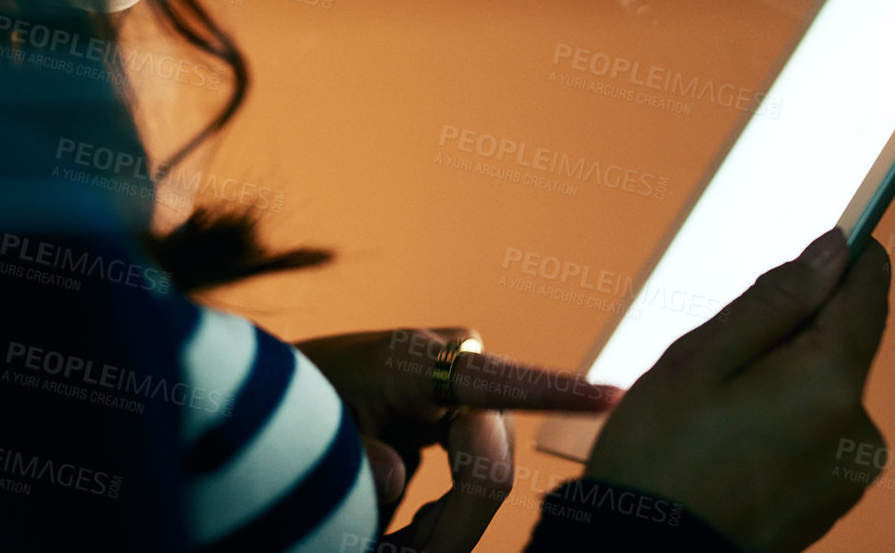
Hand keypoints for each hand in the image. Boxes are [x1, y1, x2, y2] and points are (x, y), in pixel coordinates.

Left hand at [295, 327, 621, 552]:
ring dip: (448, 524)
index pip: (495, 382)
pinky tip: (408, 529)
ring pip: (489, 476)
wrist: (284, 396)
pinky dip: (447, 513)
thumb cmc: (299, 417)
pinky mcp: (467, 407)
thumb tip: (398, 475)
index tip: (611, 397)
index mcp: (414, 360)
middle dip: (451, 527)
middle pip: (489, 463)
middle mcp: (455, 362)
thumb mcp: (319, 445)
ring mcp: (467, 383)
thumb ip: (361, 466)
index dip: (556, 394)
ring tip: (394, 542)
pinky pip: (479, 472)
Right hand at [584, 228, 891, 552]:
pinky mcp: (833, 502)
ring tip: (717, 412)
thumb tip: (834, 250)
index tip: (833, 236)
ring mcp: (850, 473)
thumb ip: (777, 300)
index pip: (868, 295)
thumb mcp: (703, 359)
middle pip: (843, 345)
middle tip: (723, 357)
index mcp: (832, 384)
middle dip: (794, 333)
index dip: (852, 258)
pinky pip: (819, 435)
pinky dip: (786, 424)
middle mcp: (860, 430)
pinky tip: (731, 444)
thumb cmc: (661, 459)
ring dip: (786, 382)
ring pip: (826, 391)